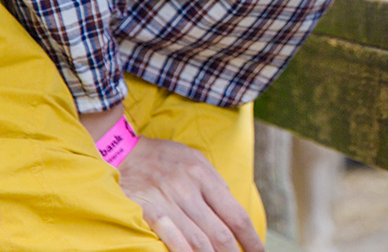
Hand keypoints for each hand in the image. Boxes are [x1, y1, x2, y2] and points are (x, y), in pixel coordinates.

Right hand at [116, 137, 265, 251]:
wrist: (124, 151)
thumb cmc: (164, 157)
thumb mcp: (196, 159)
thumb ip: (214, 182)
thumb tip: (231, 205)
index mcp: (205, 177)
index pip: (236, 215)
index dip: (250, 237)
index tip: (259, 251)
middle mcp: (190, 191)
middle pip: (219, 232)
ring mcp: (168, 202)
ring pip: (198, 240)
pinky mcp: (147, 211)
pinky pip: (170, 237)